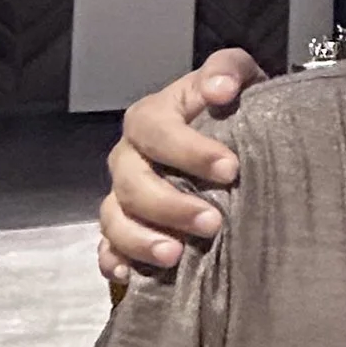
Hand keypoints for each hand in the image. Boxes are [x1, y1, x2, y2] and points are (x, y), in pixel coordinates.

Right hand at [95, 51, 264, 277]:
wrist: (237, 140)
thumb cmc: (234, 110)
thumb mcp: (238, 78)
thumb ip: (229, 70)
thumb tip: (220, 88)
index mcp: (152, 118)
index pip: (156, 130)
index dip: (188, 150)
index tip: (230, 169)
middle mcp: (130, 157)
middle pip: (131, 182)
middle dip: (169, 205)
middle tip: (212, 223)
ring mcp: (122, 195)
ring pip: (114, 218)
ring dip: (140, 240)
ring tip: (175, 257)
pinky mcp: (124, 228)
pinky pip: (107, 247)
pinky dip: (114, 261)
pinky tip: (131, 276)